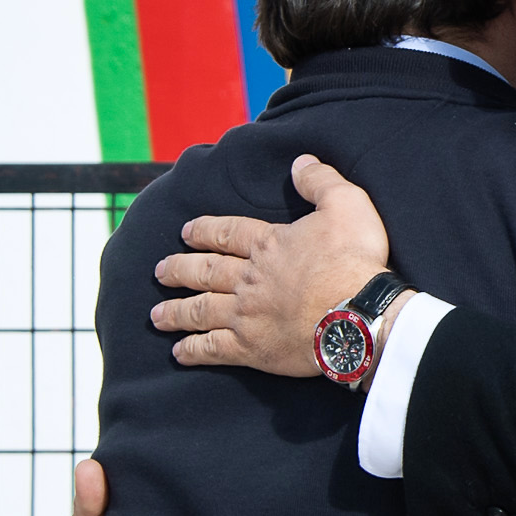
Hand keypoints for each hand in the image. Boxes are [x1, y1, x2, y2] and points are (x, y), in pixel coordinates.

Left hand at [151, 156, 386, 373]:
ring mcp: (246, 315)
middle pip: (205, 272)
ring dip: (176, 312)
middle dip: (179, 270)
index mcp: (268, 245)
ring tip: (157, 315)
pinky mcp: (252, 348)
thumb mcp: (347, 205)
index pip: (227, 233)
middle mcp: (249, 278)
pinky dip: (194, 350)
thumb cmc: (354, 260)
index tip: (186, 233)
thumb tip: (299, 162)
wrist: (357, 314)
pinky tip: (179, 352)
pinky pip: (213, 348)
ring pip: (201, 310)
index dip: (204, 231)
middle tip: (159, 272)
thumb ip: (320, 182)